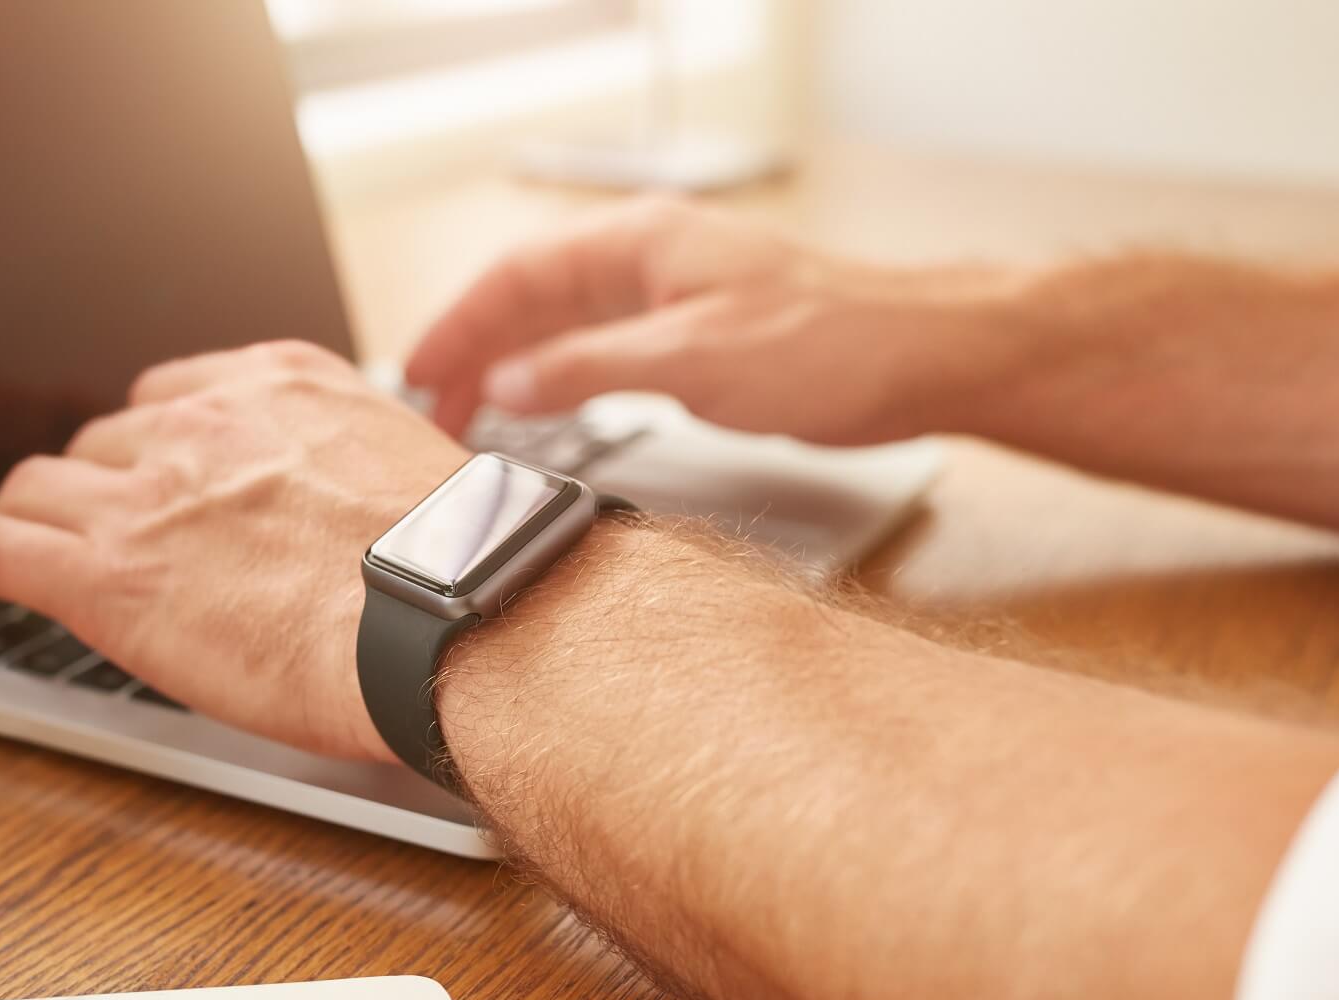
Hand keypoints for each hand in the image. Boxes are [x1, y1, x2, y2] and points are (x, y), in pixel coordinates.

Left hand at [0, 341, 471, 762]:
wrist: (450, 618)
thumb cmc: (461, 571)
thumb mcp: (420, 481)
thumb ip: (367, 478)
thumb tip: (379, 524)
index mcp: (284, 386)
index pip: (180, 397)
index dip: (160, 446)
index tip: (162, 477)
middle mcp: (206, 423)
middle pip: (109, 439)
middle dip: (104, 484)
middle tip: (109, 534)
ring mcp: (148, 491)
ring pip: (40, 482)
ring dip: (36, 520)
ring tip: (27, 561)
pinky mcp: (106, 569)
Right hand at [405, 196, 1018, 443]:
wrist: (920, 359)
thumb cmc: (830, 342)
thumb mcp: (689, 359)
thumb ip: (586, 368)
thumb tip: (506, 378)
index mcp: (640, 243)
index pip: (517, 275)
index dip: (458, 325)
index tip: (418, 374)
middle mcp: (651, 260)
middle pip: (532, 299)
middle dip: (475, 350)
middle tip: (433, 409)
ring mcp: (674, 297)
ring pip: (565, 325)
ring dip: (512, 368)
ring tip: (472, 417)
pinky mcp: (699, 337)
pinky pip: (602, 349)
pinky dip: (559, 379)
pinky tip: (548, 409)